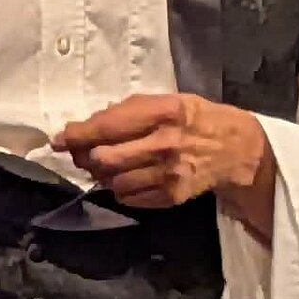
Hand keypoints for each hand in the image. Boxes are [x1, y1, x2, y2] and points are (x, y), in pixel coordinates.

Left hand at [53, 92, 269, 215]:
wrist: (238, 150)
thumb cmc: (198, 119)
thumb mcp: (170, 101)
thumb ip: (131, 110)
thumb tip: (89, 125)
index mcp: (164, 112)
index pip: (108, 126)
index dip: (77, 134)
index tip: (59, 139)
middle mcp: (165, 143)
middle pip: (104, 159)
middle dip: (87, 157)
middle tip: (85, 154)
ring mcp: (169, 173)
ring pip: (113, 182)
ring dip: (104, 175)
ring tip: (112, 166)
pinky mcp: (172, 196)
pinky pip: (129, 198)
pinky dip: (121, 189)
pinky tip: (132, 177)